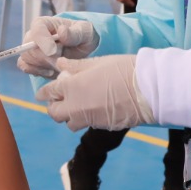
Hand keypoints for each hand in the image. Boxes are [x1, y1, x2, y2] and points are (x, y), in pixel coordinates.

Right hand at [17, 16, 99, 78]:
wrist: (80, 48)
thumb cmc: (81, 36)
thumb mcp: (83, 32)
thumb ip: (74, 33)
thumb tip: (62, 31)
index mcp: (44, 23)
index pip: (37, 31)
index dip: (43, 42)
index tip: (54, 51)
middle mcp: (33, 35)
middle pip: (30, 48)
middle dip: (47, 58)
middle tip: (62, 60)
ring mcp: (30, 49)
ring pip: (28, 59)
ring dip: (45, 65)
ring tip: (60, 64)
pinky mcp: (31, 62)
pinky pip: (26, 67)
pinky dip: (39, 72)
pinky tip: (52, 71)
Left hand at [35, 53, 154, 130]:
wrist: (147, 90)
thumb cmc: (123, 69)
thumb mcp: (98, 62)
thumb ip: (76, 66)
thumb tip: (61, 65)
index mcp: (72, 87)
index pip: (50, 91)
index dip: (44, 92)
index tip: (42, 93)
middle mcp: (75, 106)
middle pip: (55, 113)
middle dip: (53, 107)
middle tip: (58, 100)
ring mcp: (88, 119)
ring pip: (69, 123)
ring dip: (68, 116)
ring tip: (76, 106)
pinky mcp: (101, 126)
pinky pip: (87, 125)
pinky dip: (85, 119)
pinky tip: (94, 109)